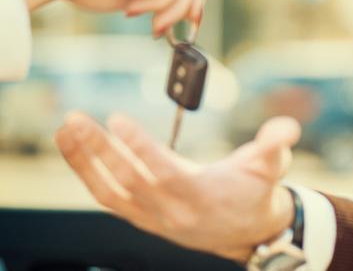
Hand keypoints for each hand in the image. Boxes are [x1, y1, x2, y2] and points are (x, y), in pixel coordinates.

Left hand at [53, 112, 299, 261]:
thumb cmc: (257, 192)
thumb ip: (275, 145)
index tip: (118, 119)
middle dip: (99, 150)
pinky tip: (73, 146)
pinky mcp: (141, 217)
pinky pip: (107, 196)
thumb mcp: (272, 167)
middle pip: (128, 181)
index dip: (140, 148)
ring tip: (66, 128)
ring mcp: (153, 217)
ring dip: (84, 160)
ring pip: (110, 191)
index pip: (164, 172)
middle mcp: (172, 211)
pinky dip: (87, 172)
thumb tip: (286, 128)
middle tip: (76, 118)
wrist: (249, 233)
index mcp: (201, 196)